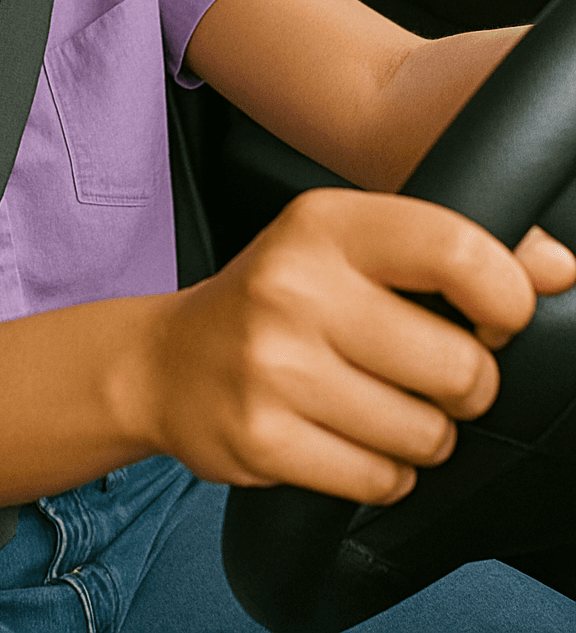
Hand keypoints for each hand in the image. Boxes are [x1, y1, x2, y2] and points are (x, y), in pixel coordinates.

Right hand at [145, 190, 575, 508]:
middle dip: (466, 388)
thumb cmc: (279, 296)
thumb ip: (452, 247)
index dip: (506, 299)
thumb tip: (559, 267)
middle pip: (459, 366)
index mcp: (324, 223)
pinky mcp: (262, 438)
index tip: (496, 319)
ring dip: (424, 436)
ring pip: (426, 436)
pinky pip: (380, 482)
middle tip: (432, 377)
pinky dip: (383, 474)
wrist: (167, 360)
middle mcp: (294, 286)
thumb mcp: (351, 245)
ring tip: (381, 406)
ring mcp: (273, 365)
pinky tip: (348, 438)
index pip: (458, 250)